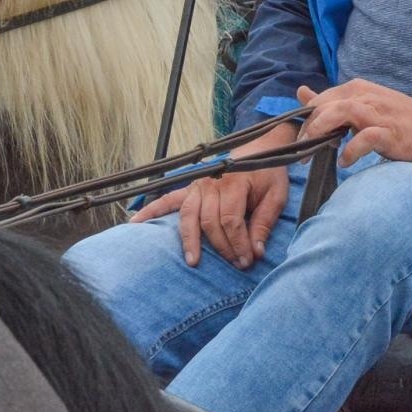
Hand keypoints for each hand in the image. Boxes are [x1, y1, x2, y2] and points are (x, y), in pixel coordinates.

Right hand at [130, 122, 296, 267]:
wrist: (259, 147)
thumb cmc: (267, 173)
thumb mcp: (276, 195)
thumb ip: (264, 223)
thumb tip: (256, 252)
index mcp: (234, 183)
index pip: (231, 221)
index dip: (238, 244)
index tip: (247, 260)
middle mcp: (212, 183)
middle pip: (210, 223)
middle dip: (223, 247)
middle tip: (235, 264)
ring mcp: (198, 185)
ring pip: (189, 216)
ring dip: (189, 240)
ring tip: (192, 261)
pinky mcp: (190, 187)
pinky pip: (168, 199)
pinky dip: (151, 211)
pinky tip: (136, 222)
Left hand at [297, 80, 411, 166]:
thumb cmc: (399, 118)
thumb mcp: (363, 104)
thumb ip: (332, 100)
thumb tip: (301, 92)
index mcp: (357, 89)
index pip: (319, 99)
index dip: (305, 120)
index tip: (300, 141)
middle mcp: (366, 96)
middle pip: (325, 104)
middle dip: (308, 128)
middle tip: (301, 152)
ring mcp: (379, 113)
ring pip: (342, 112)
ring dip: (324, 130)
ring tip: (315, 151)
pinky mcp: (391, 132)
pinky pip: (366, 138)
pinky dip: (352, 150)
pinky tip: (345, 162)